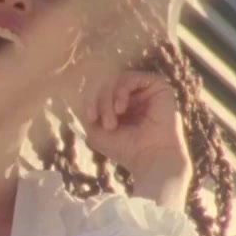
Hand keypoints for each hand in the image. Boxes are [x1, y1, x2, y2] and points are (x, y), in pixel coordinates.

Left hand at [72, 66, 190, 177]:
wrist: (151, 158)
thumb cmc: (125, 149)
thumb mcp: (96, 131)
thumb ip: (87, 111)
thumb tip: (78, 95)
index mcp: (121, 104)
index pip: (99, 90)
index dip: (90, 99)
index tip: (90, 118)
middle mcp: (134, 95)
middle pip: (106, 83)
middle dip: (100, 101)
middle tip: (106, 125)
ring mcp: (146, 90)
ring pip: (116, 80)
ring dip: (107, 100)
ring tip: (112, 122)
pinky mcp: (158, 86)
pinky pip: (131, 77)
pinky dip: (120, 91)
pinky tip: (121, 108)